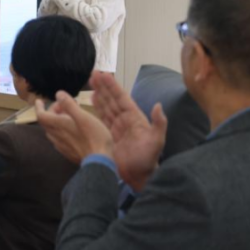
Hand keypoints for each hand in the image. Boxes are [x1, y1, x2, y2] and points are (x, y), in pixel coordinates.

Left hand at [36, 91, 113, 163]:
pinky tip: (72, 130)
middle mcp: (56, 136)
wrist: (99, 161)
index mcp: (58, 126)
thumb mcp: (83, 117)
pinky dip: (62, 130)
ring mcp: (61, 146)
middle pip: (47, 122)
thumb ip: (69, 105)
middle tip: (63, 105)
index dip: (38, 107)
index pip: (41, 116)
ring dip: (57, 121)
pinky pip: (59, 138)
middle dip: (52, 111)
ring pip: (53, 131)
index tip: (39, 101)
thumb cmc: (94, 136)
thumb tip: (58, 94)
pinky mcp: (68, 152)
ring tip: (69, 115)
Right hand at [89, 72, 166, 190]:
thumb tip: (158, 105)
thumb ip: (159, 124)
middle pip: (112, 99)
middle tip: (94, 73)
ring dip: (99, 94)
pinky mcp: (109, 135)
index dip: (112, 86)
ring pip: (106, 106)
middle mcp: (125, 119)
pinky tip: (91, 100)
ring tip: (91, 82)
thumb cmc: (148, 159)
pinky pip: (102, 118)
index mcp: (134, 118)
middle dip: (103, 86)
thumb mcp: (157, 141)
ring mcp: (117, 126)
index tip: (103, 74)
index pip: (121, 98)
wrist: (139, 176)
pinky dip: (96, 107)